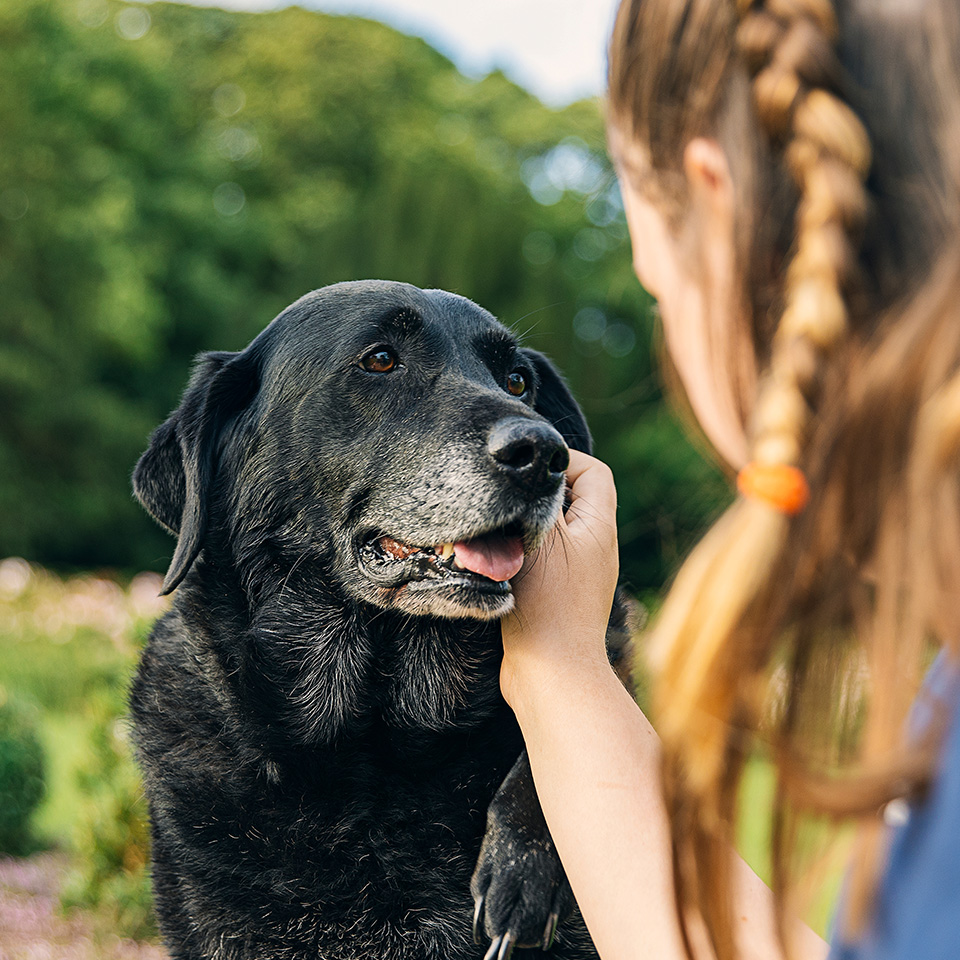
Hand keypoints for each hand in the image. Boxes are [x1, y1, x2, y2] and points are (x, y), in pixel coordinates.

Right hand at [501, 449, 619, 709]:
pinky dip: (520, 553)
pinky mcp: (559, 597)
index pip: (593, 471)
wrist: (552, 675)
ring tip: (498, 532)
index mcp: (600, 527)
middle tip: (507, 498)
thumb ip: (540, 497)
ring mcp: (579, 574)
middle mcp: (596, 547)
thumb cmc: (548, 603)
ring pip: (552, 530)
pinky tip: (496, 562)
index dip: (563, 460)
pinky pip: (542, 559)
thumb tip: (534, 468)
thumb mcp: (542, 537)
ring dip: (524, 526)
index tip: (527, 470)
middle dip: (537, 493)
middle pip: (571, 499)